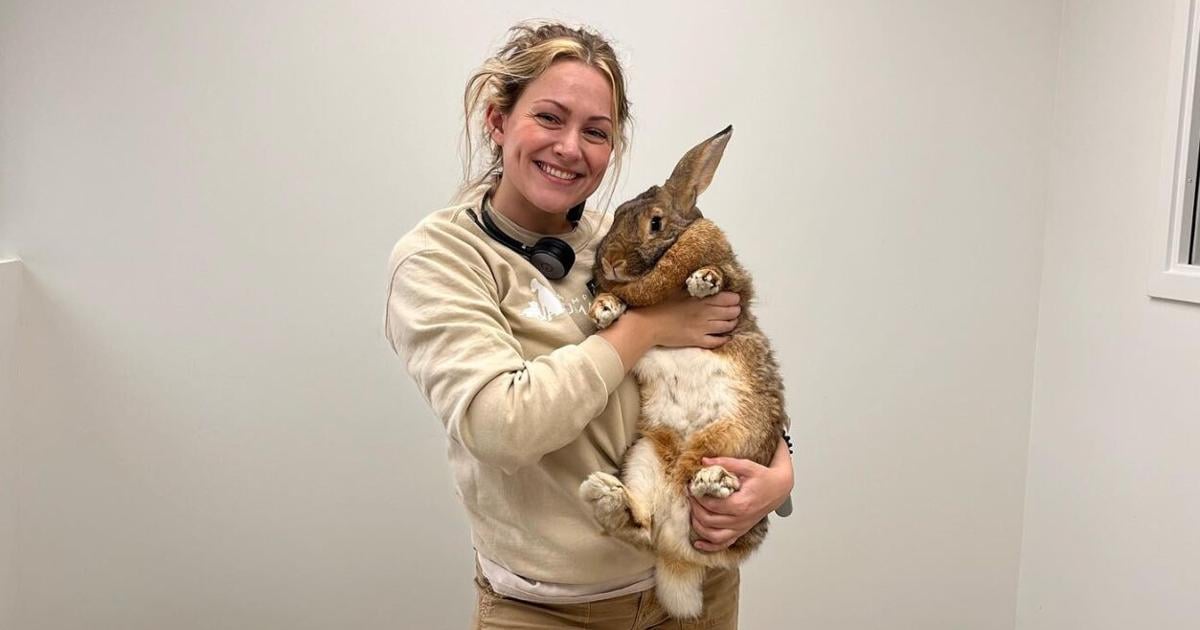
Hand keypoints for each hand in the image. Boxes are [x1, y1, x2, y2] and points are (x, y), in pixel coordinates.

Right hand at [640, 290, 740, 348]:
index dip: (734, 298)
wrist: (647, 324)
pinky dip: (724, 339)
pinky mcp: (696, 340)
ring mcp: (702, 328)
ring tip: (732, 321)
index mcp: (701, 298)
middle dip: (735, 310)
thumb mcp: (677, 288)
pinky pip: (716, 342)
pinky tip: (725, 337)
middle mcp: (705, 313)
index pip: (728, 298)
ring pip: (726, 326)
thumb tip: (704, 280)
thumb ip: (693, 285)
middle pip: (731, 312)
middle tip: (735, 309)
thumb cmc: (658, 303)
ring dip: (732, 323)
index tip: (734, 298)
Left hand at [690, 437, 792, 551]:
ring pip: (714, 536)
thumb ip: (726, 463)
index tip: (691, 487)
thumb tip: (704, 461)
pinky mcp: (741, 531)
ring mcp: (741, 527)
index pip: (712, 505)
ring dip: (699, 526)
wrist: (779, 488)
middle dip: (695, 508)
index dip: (697, 497)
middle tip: (690, 497)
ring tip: (692, 513)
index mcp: (741, 504)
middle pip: (709, 520)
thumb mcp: (747, 465)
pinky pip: (724, 544)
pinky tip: (698, 543)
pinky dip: (709, 546)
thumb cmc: (764, 478)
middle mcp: (741, 519)